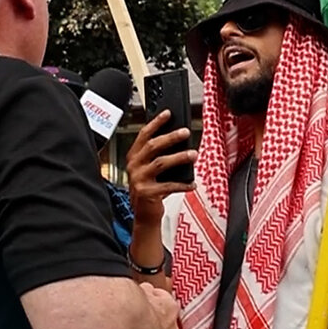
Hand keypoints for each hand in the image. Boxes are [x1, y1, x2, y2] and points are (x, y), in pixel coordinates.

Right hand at [126, 110, 197, 226]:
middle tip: (185, 132)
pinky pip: (168, 186)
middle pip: (152, 146)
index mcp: (134, 157)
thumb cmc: (150, 189)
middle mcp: (134, 166)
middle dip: (170, 137)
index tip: (168, 113)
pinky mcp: (146, 193)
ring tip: (193, 154)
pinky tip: (192, 183)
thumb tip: (179, 140)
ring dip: (179, 157)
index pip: (143, 135)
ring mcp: (139, 180)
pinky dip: (183, 184)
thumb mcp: (150, 170)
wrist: (143, 215)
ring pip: (161, 163)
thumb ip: (159, 156)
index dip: (156, 123)